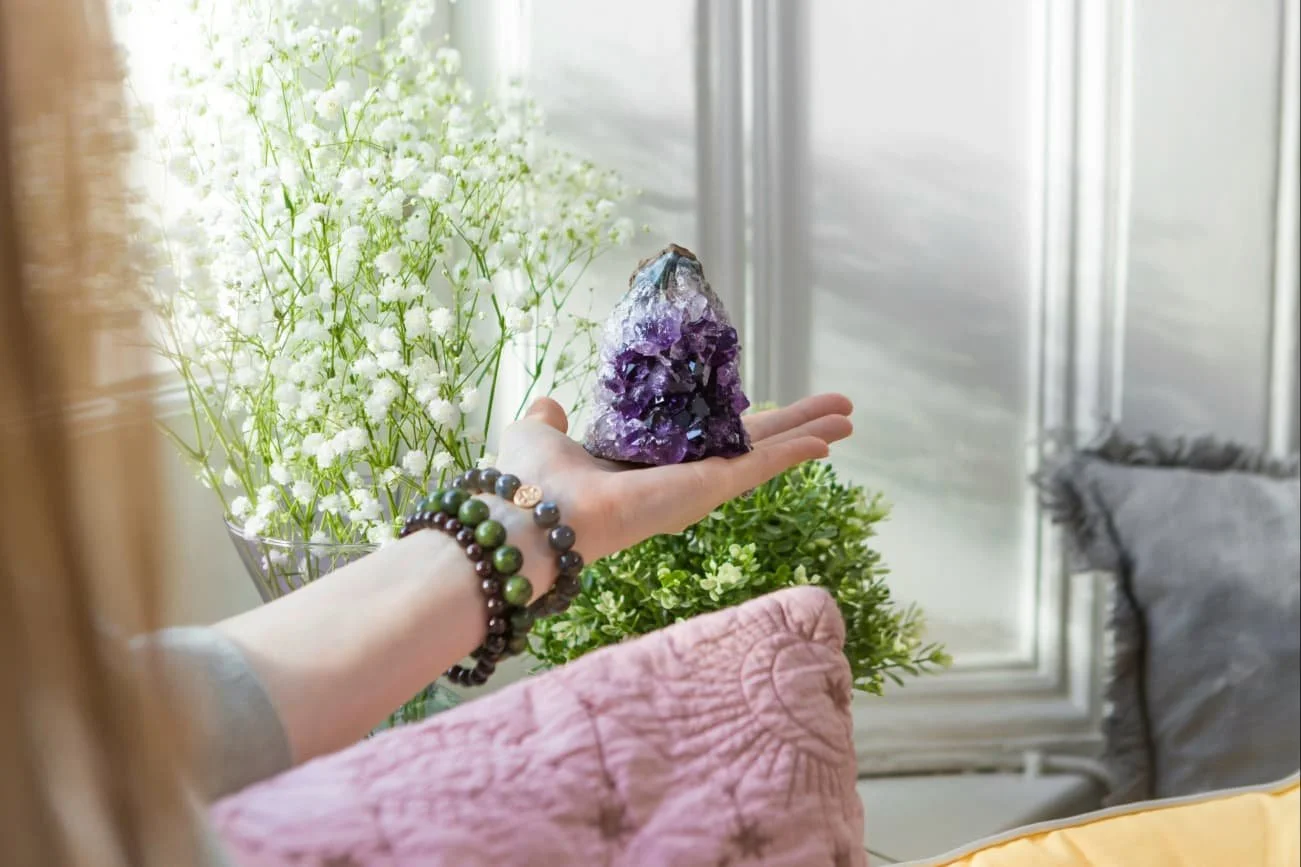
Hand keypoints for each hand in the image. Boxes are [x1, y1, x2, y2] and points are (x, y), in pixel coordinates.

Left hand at [495, 394, 853, 564]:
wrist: (535, 518)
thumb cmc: (531, 481)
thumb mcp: (540, 435)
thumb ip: (551, 422)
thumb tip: (550, 407)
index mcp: (648, 463)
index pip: (708, 439)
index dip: (743, 424)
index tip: (770, 413)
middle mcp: (680, 477)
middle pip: (753, 446)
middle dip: (796, 428)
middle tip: (839, 412)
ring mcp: (699, 486)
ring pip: (767, 454)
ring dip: (810, 435)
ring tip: (849, 417)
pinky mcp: (707, 488)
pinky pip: (761, 464)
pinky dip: (796, 450)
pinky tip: (828, 439)